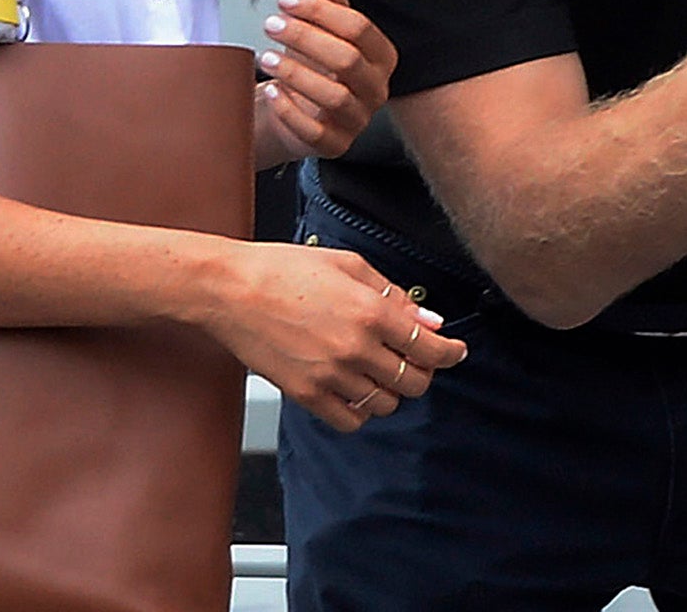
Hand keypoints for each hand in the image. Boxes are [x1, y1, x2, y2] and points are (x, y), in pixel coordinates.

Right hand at [205, 241, 467, 431]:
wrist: (231, 289)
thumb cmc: (284, 268)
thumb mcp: (348, 265)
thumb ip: (394, 295)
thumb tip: (430, 319)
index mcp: (371, 313)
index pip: (431, 348)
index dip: (451, 353)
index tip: (455, 352)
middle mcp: (356, 349)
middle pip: (414, 383)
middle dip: (422, 371)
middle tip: (412, 358)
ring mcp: (331, 376)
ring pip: (385, 404)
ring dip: (389, 390)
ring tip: (376, 369)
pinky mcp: (306, 395)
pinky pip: (351, 420)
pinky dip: (360, 410)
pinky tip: (353, 387)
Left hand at [253, 0, 397, 165]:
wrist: (292, 108)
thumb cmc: (313, 61)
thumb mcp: (320, 21)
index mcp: (381, 54)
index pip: (358, 28)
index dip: (321, 12)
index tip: (286, 0)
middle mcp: (376, 88)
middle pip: (346, 60)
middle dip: (305, 39)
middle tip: (271, 25)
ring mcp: (358, 119)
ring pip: (333, 96)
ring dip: (296, 73)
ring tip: (267, 57)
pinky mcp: (335, 144)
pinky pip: (316, 132)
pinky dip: (291, 111)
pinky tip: (272, 91)